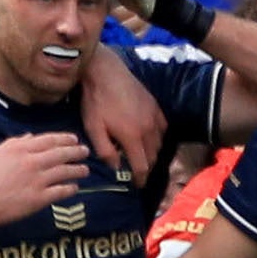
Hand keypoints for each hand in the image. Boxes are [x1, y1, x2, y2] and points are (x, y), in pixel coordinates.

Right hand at [0, 130, 89, 227]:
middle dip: (76, 151)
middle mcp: (32, 162)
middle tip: (85, 151)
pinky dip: (70, 188)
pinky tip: (75, 187)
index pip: (49, 140)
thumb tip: (30, 137)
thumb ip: (13, 143)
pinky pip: (61, 191)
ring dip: (77, 170)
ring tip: (85, 170)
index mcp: (20, 149)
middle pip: (61, 154)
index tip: (74, 139)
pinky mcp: (40, 198)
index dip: (65, 138)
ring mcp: (38, 180)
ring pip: (65, 171)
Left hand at [80, 47, 166, 182]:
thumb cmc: (95, 101)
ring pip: (159, 144)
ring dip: (152, 153)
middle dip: (146, 167)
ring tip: (141, 155)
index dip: (141, 179)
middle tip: (136, 170)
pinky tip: (149, 137)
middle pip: (153, 157)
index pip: (142, 166)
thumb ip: (105, 151)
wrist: (105, 72)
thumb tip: (115, 166)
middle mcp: (148, 129)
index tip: (138, 185)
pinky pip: (163, 128)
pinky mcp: (156, 106)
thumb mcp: (93, 128)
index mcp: (132, 137)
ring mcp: (154, 116)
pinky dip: (158, 137)